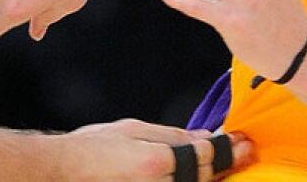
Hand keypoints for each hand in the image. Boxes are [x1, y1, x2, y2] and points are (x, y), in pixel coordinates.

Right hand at [56, 119, 252, 180]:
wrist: (60, 171)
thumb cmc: (94, 146)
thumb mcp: (135, 130)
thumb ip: (173, 135)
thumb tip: (204, 137)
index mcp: (157, 162)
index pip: (203, 155)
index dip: (226, 147)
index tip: (242, 139)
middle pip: (203, 175)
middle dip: (227, 162)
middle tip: (247, 150)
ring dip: (215, 174)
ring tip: (233, 160)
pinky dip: (194, 179)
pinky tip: (207, 172)